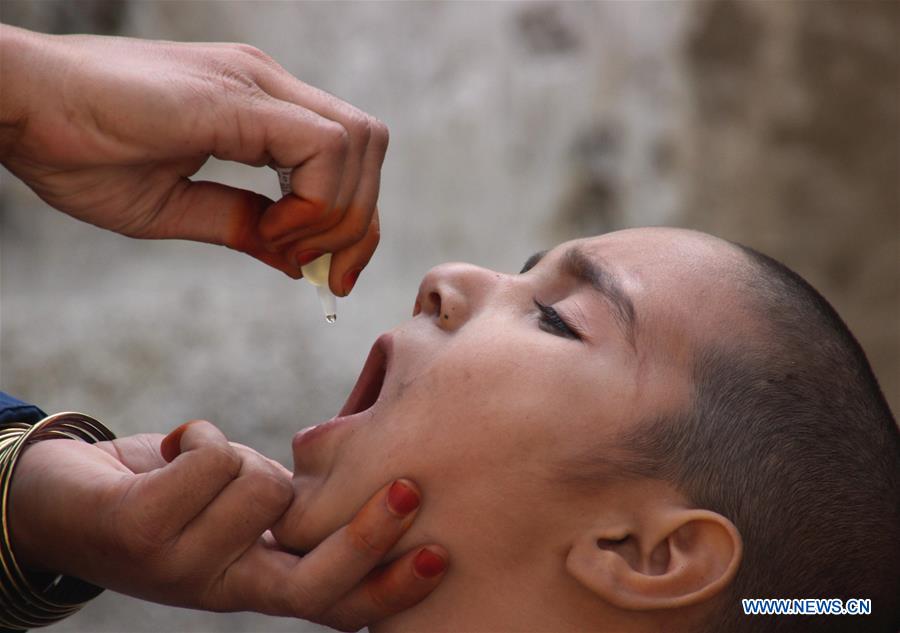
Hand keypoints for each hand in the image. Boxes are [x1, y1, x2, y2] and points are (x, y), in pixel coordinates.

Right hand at [0, 25, 386, 294]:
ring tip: (279, 247)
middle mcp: (269, 86)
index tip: (332, 274)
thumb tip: (296, 260)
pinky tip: (270, 231)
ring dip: (336, 214)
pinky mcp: (237, 95)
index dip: (355, 220)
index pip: (349, 155)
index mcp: (259, 107)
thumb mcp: (175, 208)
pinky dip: (313, 201)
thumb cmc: (78, 151)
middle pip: (369, 148)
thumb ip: (240, 226)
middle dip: (361, 223)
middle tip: (327, 276)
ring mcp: (257, 83)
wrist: (14, 106)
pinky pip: (323, 147)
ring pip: (359, 144)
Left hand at [9, 421, 446, 629]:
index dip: (389, 585)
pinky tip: (170, 450)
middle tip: (408, 489)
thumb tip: (339, 477)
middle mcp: (222, 587)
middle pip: (315, 579)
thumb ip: (278, 507)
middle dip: (369, 533)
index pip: (333, 601)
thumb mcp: (231, 509)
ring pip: (259, 481)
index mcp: (251, 584)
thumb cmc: (165, 496)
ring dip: (236, 451)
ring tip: (200, 459)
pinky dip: (197, 435)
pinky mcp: (138, 532)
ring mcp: (180, 566)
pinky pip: (209, 457)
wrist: (57, 503)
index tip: (439, 557)